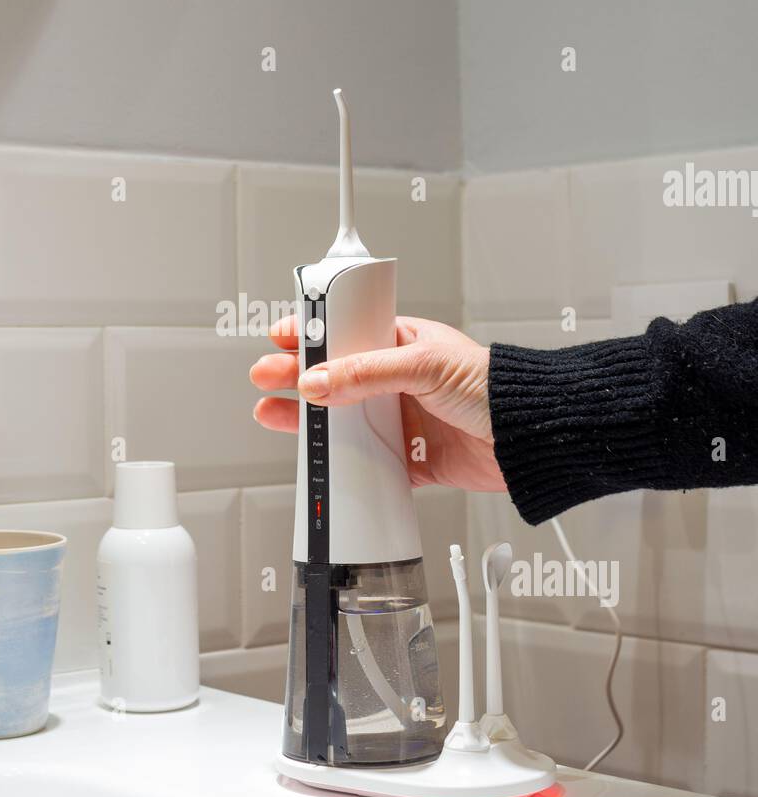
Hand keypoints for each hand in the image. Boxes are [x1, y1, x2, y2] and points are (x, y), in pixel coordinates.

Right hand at [250, 315, 505, 492]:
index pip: (346, 332)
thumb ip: (366, 374)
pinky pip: (366, 462)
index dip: (313, 334)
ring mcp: (401, 419)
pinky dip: (342, 464)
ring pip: (342, 420)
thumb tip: (319, 381)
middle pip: (334, 377)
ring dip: (309, 420)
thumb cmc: (495, 387)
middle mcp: (398, 380)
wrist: (529, 438)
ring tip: (275, 414)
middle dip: (297, 375)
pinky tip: (320, 460)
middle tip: (265, 376)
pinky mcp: (409, 458)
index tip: (282, 337)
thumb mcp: (423, 366)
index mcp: (402, 342)